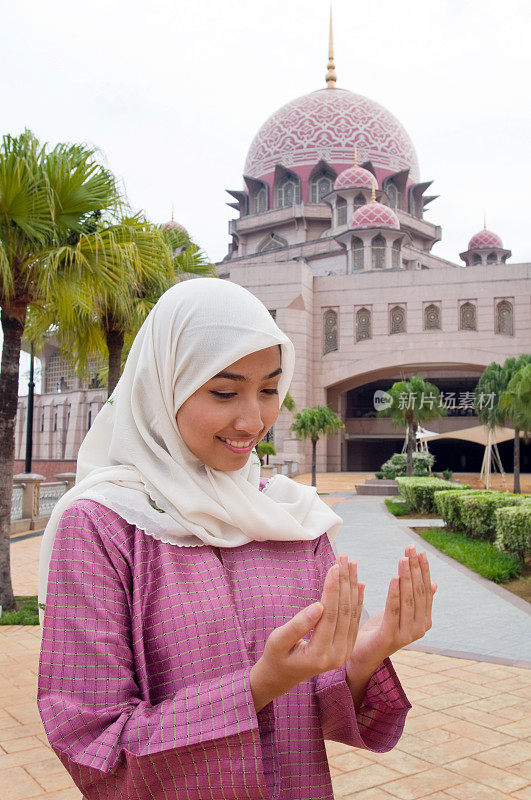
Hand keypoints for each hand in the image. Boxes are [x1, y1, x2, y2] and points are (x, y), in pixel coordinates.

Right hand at [254, 555, 364, 698]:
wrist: (282, 676)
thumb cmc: (276, 655)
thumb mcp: (279, 640)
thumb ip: (298, 625)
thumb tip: (318, 605)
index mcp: (319, 655)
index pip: (330, 615)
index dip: (333, 589)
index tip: (334, 566)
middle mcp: (337, 656)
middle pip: (344, 613)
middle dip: (345, 583)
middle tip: (344, 559)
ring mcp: (344, 654)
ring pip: (352, 615)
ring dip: (352, 588)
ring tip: (351, 564)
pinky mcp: (347, 648)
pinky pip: (354, 621)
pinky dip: (357, 600)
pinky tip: (359, 584)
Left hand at [346, 544, 436, 672]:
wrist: (362, 655)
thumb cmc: (380, 629)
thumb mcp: (400, 611)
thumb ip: (416, 599)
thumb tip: (434, 584)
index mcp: (424, 620)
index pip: (426, 590)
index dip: (423, 570)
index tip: (419, 551)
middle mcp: (419, 628)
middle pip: (418, 592)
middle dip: (415, 568)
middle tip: (410, 548)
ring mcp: (406, 635)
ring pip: (408, 600)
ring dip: (406, 577)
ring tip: (403, 559)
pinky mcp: (390, 637)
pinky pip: (393, 611)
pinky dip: (394, 594)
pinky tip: (394, 578)